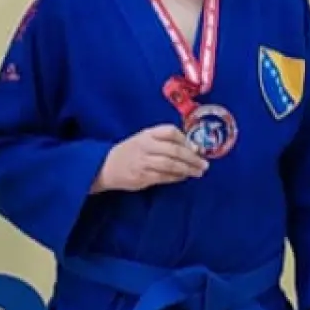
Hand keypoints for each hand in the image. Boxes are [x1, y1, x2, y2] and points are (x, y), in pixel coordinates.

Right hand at [93, 126, 209, 193]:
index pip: (170, 132)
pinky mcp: (141, 176)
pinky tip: (184, 177)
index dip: (186, 139)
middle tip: (204, 164)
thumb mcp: (144, 139)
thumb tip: (192, 148)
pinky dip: (176, 177)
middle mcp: (145, 146)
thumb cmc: (130, 151)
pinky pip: (163, 177)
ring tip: (198, 172)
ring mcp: (143, 162)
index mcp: (147, 134)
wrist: (105, 166)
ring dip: (187, 169)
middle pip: (174, 150)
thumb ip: (164, 141)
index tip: (197, 147)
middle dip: (192, 158)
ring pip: (170, 164)